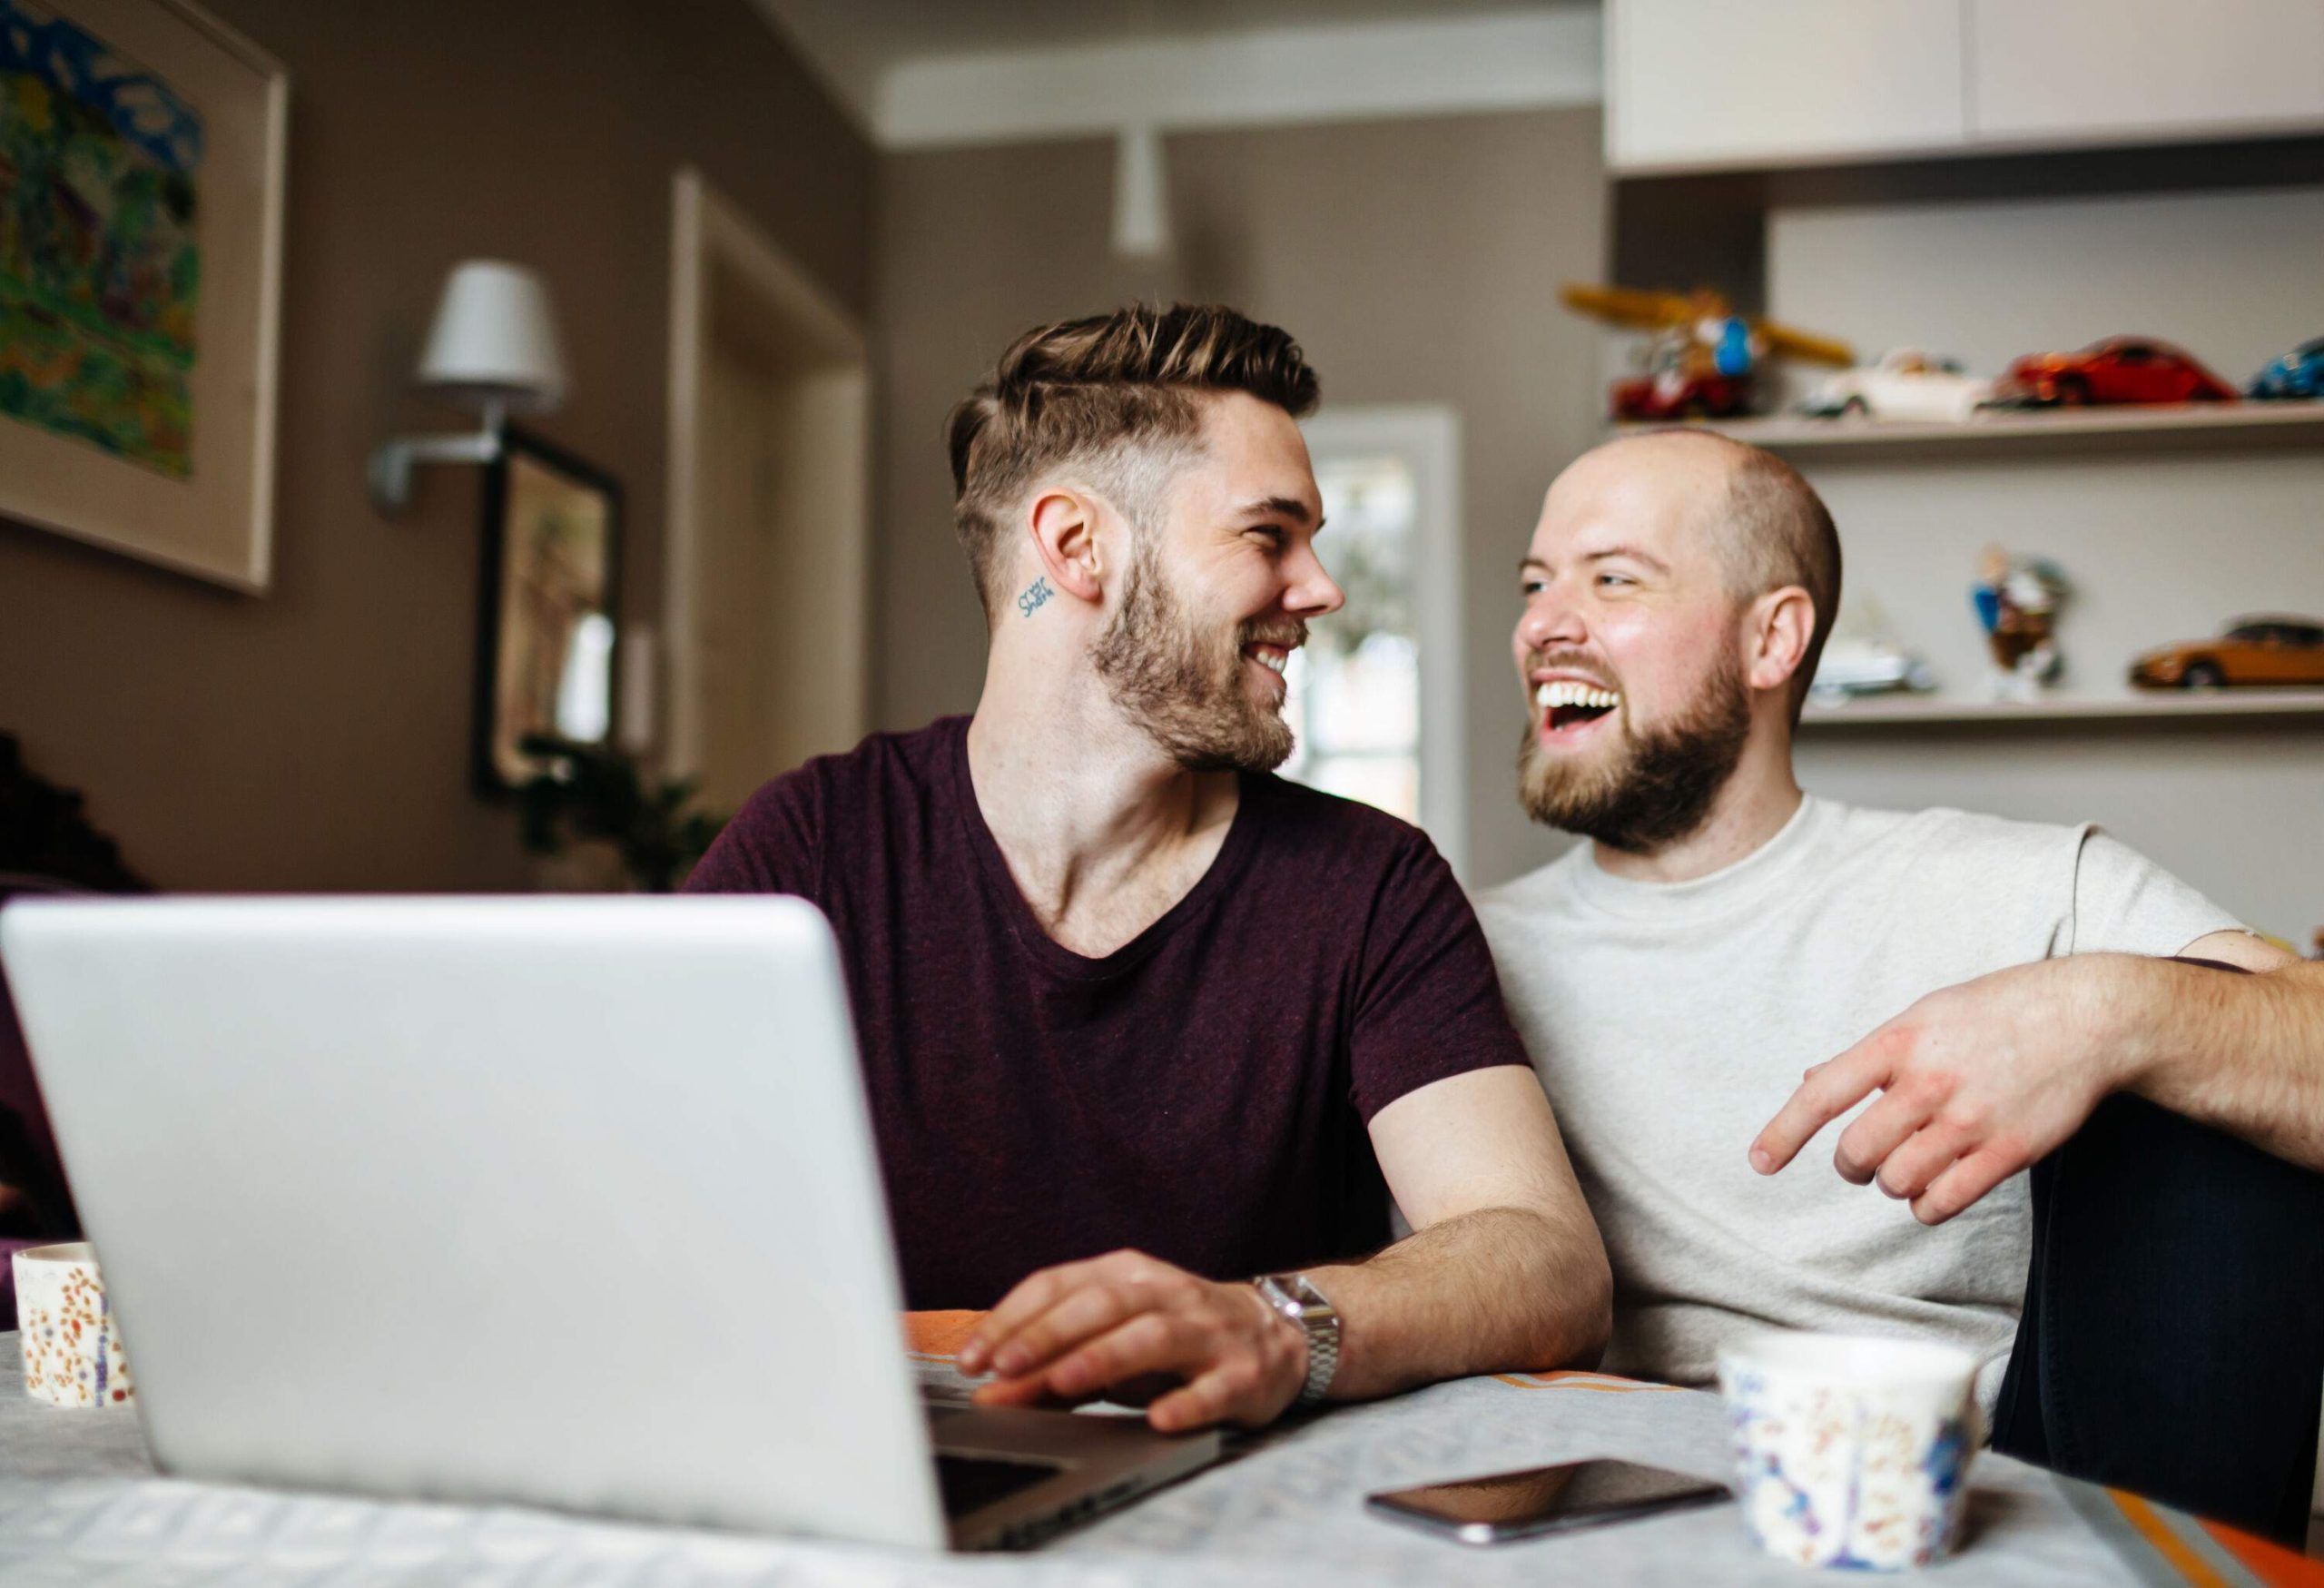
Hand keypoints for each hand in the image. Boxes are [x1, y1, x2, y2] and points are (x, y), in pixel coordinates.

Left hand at [955, 1250, 1306, 1432]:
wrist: (1277, 1338)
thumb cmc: (1176, 1340)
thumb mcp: (1112, 1343)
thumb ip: (1052, 1366)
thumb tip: (991, 1392)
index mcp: (1127, 1275)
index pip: (1059, 1284)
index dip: (1012, 1318)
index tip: (973, 1356)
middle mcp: (1166, 1294)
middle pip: (1101, 1305)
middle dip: (1048, 1335)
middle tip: (1005, 1367)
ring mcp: (1207, 1332)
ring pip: (1152, 1336)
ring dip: (1104, 1357)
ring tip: (1064, 1383)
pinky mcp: (1242, 1373)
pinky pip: (1213, 1388)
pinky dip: (1186, 1402)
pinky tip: (1160, 1418)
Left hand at [1748, 957, 2132, 1224]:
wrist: (2089, 1018)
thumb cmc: (1998, 1013)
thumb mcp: (1927, 1013)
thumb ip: (1872, 1053)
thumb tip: (1810, 1081)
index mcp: (1900, 1040)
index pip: (1823, 1093)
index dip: (1783, 1131)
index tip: (1759, 1162)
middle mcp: (1929, 1081)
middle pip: (1857, 1152)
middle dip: (1852, 1164)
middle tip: (1865, 1158)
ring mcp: (1969, 1119)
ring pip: (1895, 1182)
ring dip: (1893, 1183)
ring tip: (1912, 1162)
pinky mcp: (2007, 1152)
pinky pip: (1941, 1203)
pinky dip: (1927, 1205)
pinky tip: (1937, 1187)